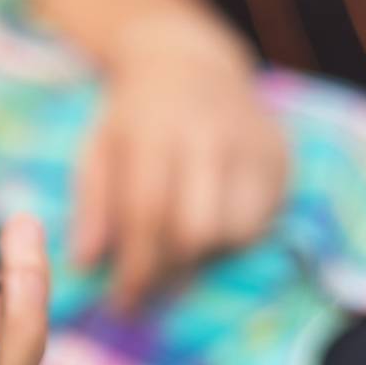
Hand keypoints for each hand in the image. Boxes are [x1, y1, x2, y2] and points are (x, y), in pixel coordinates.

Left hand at [71, 36, 287, 312]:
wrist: (188, 61)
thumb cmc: (132, 116)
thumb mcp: (97, 147)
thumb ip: (91, 204)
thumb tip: (85, 263)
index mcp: (154, 132)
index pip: (147, 213)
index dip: (134, 268)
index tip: (121, 303)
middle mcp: (208, 136)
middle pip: (195, 230)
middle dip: (168, 272)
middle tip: (146, 292)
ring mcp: (251, 144)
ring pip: (232, 231)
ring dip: (200, 257)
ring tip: (172, 251)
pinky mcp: (280, 156)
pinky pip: (261, 222)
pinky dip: (230, 238)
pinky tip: (206, 228)